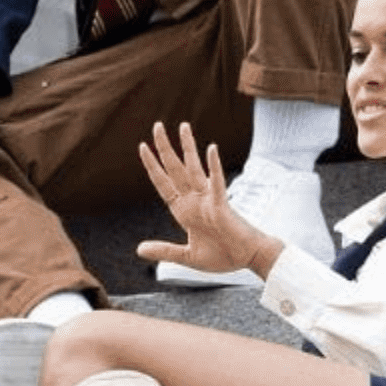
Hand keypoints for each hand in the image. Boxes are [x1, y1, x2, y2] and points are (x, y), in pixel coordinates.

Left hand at [134, 122, 279, 277]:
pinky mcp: (222, 205)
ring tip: (183, 126)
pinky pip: (216, 183)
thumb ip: (164, 251)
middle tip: (156, 125)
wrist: (247, 260)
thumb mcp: (187, 256)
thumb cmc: (222, 256)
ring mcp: (208, 200)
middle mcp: (194, 200)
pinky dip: (213, 166)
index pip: (163, 184)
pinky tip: (210, 149)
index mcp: (184, 210)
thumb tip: (139, 250)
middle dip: (165, 148)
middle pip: (175, 169)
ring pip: (194, 168)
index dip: (152, 166)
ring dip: (188, 147)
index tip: (143, 146)